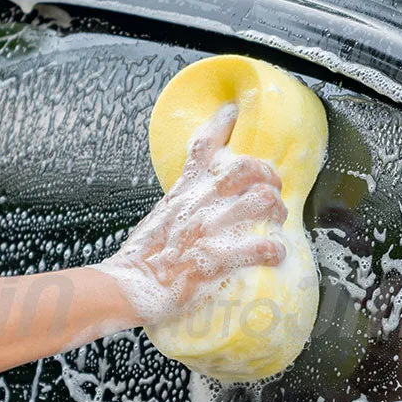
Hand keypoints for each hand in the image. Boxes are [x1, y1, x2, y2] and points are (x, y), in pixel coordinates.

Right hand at [94, 102, 287, 324]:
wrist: (125, 287)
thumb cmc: (142, 259)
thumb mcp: (160, 218)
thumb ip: (181, 205)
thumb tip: (198, 204)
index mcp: (183, 192)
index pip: (203, 147)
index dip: (222, 124)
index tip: (233, 113)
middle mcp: (198, 203)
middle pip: (246, 168)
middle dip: (268, 177)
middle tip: (273, 193)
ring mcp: (207, 229)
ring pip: (260, 201)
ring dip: (276, 212)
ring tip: (277, 224)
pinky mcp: (214, 259)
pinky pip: (259, 247)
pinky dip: (275, 250)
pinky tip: (277, 254)